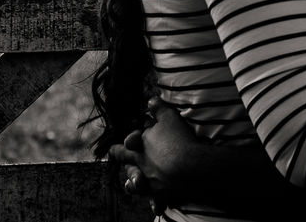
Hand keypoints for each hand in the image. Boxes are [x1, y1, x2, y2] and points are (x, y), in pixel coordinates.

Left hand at [108, 98, 201, 213]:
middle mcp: (142, 164)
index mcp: (141, 145)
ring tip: (131, 183)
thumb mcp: (170, 118)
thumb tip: (150, 99)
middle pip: (128, 161)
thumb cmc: (179, 141)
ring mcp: (150, 181)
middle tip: (114, 154)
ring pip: (136, 183)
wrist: (190, 168)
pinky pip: (156, 199)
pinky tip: (156, 206)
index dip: (124, 142)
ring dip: (133, 182)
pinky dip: (155, 202)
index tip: (117, 144)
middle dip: (120, 156)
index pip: (128, 141)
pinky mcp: (161, 194)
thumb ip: (159, 109)